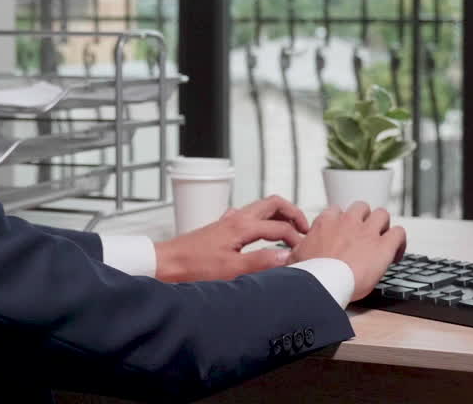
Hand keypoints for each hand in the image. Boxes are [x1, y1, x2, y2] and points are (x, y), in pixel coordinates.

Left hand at [154, 195, 309, 281]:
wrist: (167, 264)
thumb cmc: (194, 267)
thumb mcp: (232, 269)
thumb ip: (262, 262)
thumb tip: (287, 256)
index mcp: (243, 225)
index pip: (280, 227)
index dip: (297, 238)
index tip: (305, 252)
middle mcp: (237, 217)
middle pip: (274, 203)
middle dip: (293, 213)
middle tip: (305, 229)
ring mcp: (229, 220)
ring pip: (261, 208)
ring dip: (279, 215)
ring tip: (290, 230)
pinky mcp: (222, 228)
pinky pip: (249, 216)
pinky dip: (263, 221)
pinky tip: (262, 235)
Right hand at [288, 203, 405, 299]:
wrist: (323, 285)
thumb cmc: (309, 274)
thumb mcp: (295, 258)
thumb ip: (298, 251)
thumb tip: (288, 256)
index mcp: (326, 222)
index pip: (337, 211)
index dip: (342, 223)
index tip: (343, 236)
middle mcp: (348, 222)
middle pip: (361, 207)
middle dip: (364, 219)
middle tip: (364, 235)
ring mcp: (367, 232)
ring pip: (382, 214)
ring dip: (383, 225)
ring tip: (381, 240)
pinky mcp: (383, 246)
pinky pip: (399, 233)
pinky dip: (399, 241)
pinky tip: (395, 254)